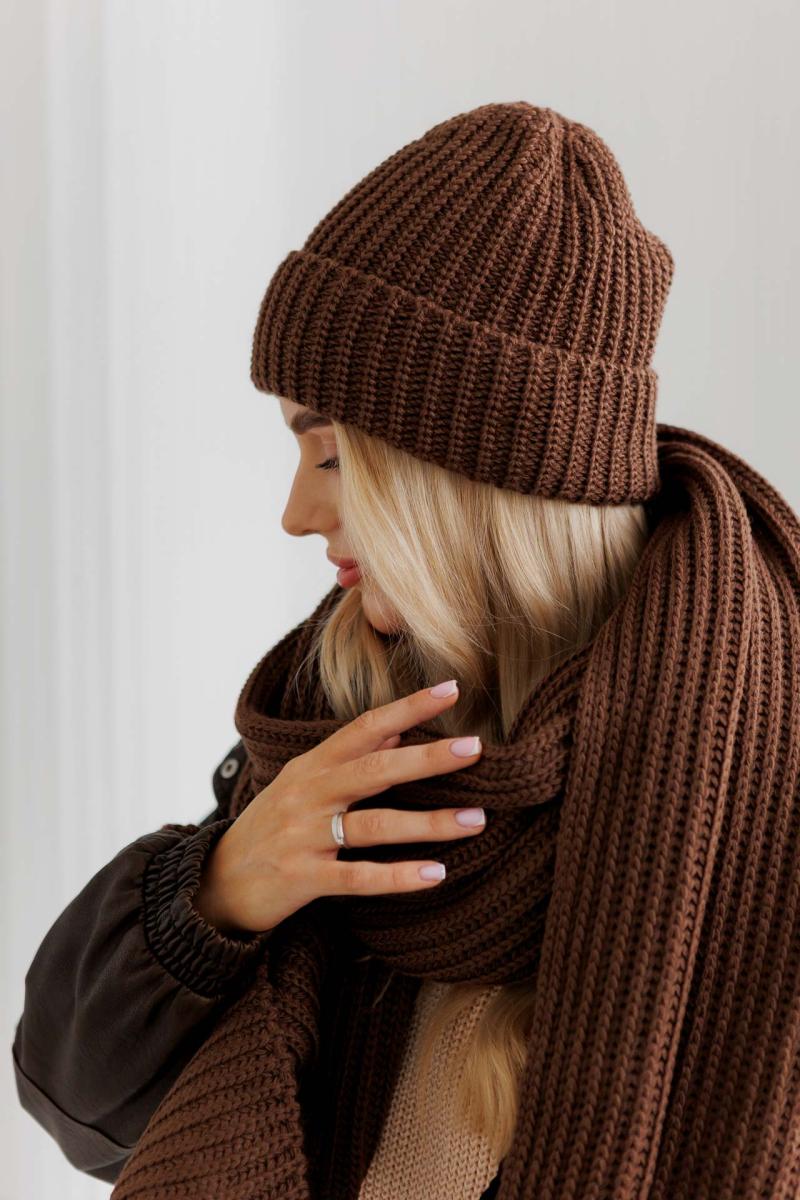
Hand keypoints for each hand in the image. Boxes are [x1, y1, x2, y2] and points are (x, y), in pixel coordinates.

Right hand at [193, 680, 483, 934]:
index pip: (365, 727)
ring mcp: (305, 836)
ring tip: (476, 820)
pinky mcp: (303, 877)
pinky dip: (398, 876)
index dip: (408, 708)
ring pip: (376, 826)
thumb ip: (349, 758)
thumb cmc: (271, 826)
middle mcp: (309, 794)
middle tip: (475, 748)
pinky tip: (436, 874)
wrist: (216, 881)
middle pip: (376, 770)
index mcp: (312, 765)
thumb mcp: (303, 783)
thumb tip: (396, 730)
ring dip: (429, 823)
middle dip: (428, 758)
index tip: (451, 690)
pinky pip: (358, 877)